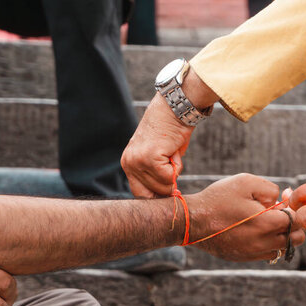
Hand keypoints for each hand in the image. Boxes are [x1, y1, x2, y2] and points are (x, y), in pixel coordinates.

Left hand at [122, 68, 218, 197]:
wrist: (174, 108)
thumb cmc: (170, 131)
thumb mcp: (158, 156)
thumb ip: (156, 175)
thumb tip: (168, 197)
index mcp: (128, 164)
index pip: (140, 194)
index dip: (157, 196)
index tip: (169, 195)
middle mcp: (129, 163)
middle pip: (153, 194)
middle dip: (168, 184)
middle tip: (171, 161)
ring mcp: (138, 161)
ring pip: (163, 186)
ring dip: (174, 172)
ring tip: (171, 152)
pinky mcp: (150, 158)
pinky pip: (170, 177)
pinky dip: (177, 166)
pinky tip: (173, 150)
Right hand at [186, 173, 304, 260]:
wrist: (194, 220)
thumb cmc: (219, 199)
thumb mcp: (245, 182)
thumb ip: (270, 188)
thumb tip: (280, 198)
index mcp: (266, 223)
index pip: (296, 220)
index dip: (292, 209)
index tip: (282, 202)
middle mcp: (263, 242)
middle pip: (294, 238)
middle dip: (292, 225)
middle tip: (279, 213)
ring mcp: (254, 252)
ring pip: (283, 248)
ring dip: (282, 236)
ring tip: (268, 223)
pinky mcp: (245, 258)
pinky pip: (268, 254)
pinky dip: (269, 244)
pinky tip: (257, 232)